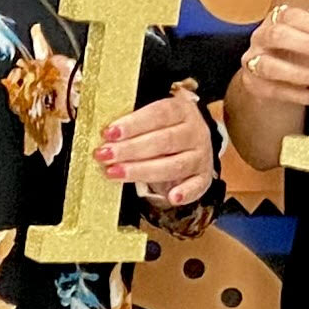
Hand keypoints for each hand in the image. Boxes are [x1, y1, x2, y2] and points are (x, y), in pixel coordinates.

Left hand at [99, 84, 216, 206]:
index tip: (108, 133)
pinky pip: (197, 186)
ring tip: (116, 173)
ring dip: (143, 171)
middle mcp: (195, 132)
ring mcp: (201, 155)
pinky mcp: (203, 177)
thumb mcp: (152, 118)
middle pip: (164, 141)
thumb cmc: (164, 129)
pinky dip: (186, 193)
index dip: (133, 124)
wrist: (193, 141)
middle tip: (104, 156)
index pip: (158, 114)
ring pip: (175, 165)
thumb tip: (105, 135)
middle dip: (130, 149)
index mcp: (181, 110)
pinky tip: (172, 197)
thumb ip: (133, 124)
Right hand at [238, 3, 308, 108]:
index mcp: (275, 20)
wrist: (271, 77)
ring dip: (297, 73)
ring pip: (269, 66)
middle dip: (305, 44)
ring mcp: (253, 61)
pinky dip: (296, 95)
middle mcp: (261, 38)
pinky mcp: (254, 84)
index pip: (290, 16)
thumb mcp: (306, 40)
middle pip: (277, 36)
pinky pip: (273, 91)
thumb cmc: (295, 53)